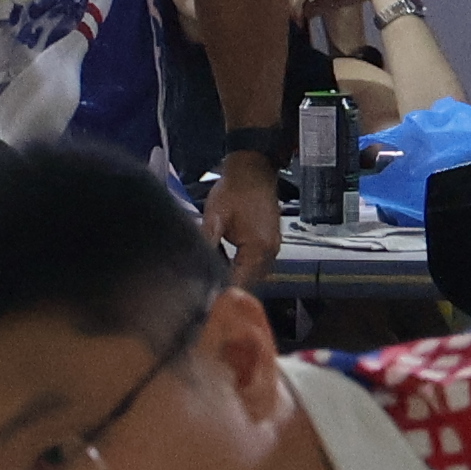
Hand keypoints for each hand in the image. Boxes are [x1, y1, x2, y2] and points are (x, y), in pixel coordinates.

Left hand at [208, 149, 282, 283]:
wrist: (253, 169)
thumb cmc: (235, 188)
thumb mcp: (214, 218)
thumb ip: (207, 244)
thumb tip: (197, 268)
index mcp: (259, 249)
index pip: (240, 283)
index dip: (221, 293)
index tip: (204, 301)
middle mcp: (270, 252)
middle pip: (248, 284)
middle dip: (227, 289)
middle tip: (204, 295)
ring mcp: (272, 249)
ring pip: (252, 276)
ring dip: (235, 279)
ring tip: (212, 282)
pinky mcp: (269, 243)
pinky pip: (255, 266)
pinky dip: (240, 269)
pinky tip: (224, 265)